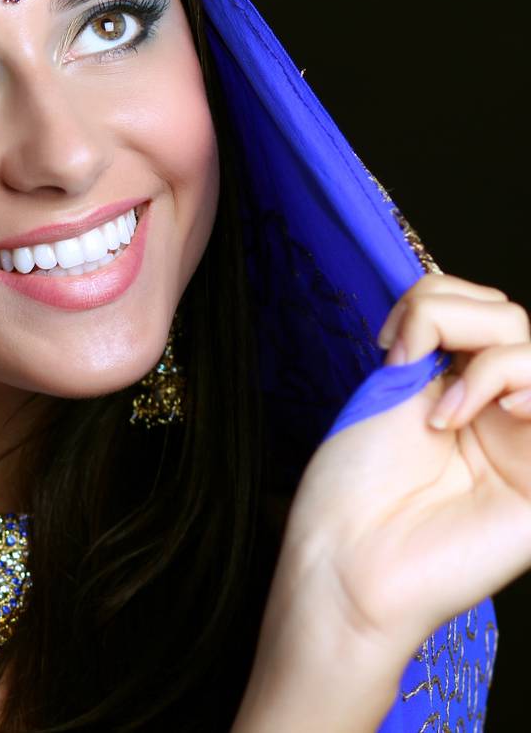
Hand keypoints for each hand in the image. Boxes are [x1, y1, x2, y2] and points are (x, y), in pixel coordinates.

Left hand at [279, 272, 530, 654]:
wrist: (346, 558)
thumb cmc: (354, 488)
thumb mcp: (389, 392)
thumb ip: (433, 343)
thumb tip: (450, 309)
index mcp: (457, 389)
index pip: (480, 309)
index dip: (435, 302)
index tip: (389, 342)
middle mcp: (499, 412)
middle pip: (512, 319)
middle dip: (454, 316)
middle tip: (410, 361)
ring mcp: (529, 444)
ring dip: (489, 356)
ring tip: (444, 409)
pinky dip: (516, 380)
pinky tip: (487, 412)